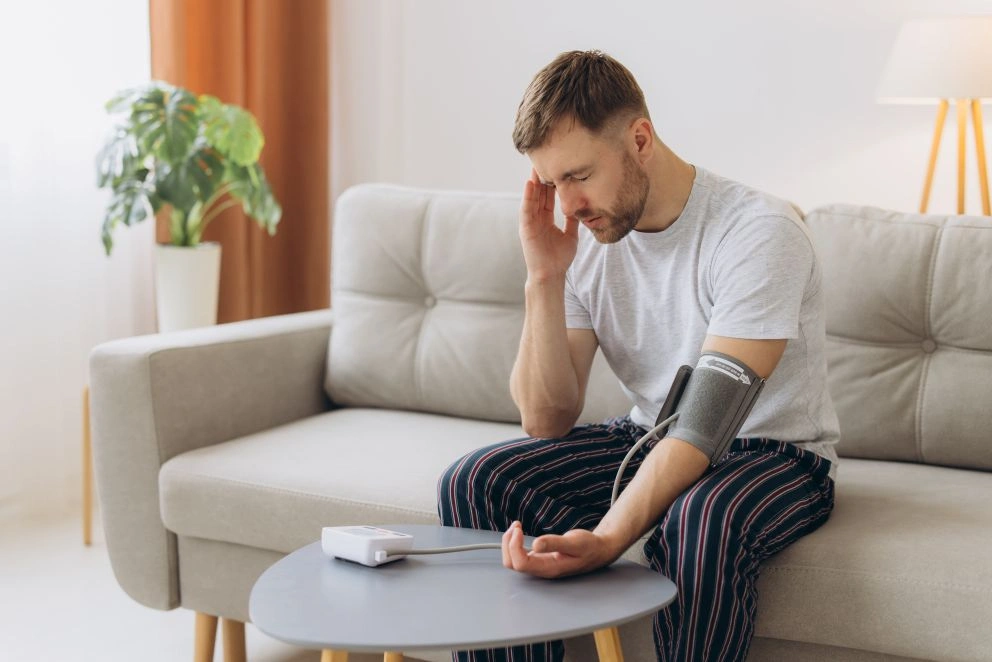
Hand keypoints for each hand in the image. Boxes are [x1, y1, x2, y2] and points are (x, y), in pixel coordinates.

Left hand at [501, 521, 617, 578]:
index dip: (514, 546)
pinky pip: (519, 555)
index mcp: (549, 568)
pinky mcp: (539, 559)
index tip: (519, 529)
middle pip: (511, 564)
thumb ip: (555, 543)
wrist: (598, 551)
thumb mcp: (574, 542)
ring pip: (513, 560)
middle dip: (508, 543)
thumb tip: (535, 544)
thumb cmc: (588, 547)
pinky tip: (519, 532)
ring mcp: (539, 565)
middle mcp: (541, 569)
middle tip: (516, 525)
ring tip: (516, 526)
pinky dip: (514, 542)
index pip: (520, 563)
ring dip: (509, 542)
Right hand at [519, 169, 578, 281]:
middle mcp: (537, 219)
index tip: (557, 167)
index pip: (548, 196)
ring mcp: (530, 222)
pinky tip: (530, 183)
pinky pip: (526, 209)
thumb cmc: (559, 259)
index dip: (552, 182)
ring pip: (532, 197)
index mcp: (546, 220)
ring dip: (533, 181)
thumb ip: (573, 221)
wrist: (551, 275)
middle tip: (545, 158)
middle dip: (542, 177)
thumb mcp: (570, 235)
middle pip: (539, 193)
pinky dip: (527, 196)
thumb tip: (581, 208)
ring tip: (536, 165)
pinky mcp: (525, 228)